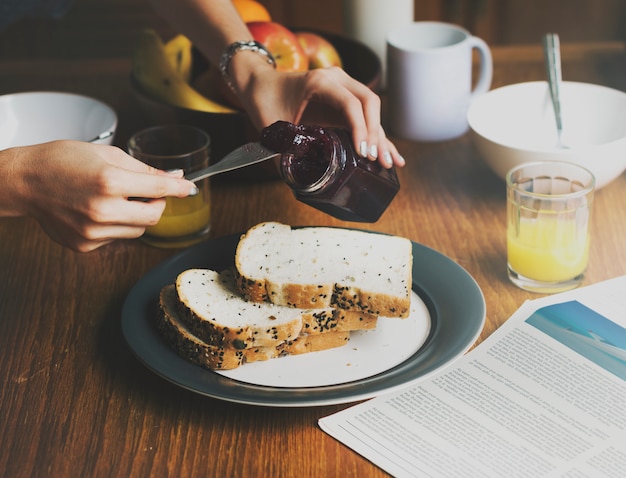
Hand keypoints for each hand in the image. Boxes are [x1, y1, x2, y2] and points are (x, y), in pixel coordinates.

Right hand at [2, 140, 197, 251]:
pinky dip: (116, 225)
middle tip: (148, 192)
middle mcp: (103, 210)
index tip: (190, 189)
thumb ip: (143, 168)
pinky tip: (96, 211)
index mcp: (109, 181)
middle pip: (154, 216)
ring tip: (115, 199)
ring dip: (137, 215)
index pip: (159, 188)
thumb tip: (173, 176)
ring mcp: (93, 232)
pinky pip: (116, 238)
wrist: (24, 181)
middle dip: (157, 203)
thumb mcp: (106, 154)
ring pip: (138, 230)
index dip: (179, 188)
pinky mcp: (85, 245)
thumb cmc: (62, 160)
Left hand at [236, 66, 404, 168]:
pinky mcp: (345, 102)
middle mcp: (337, 80)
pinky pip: (366, 117)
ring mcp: (344, 89)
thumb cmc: (266, 101)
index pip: (350, 104)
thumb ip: (284, 151)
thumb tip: (297, 181)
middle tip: (378, 160)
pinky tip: (391, 154)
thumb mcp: (273, 126)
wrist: (261, 85)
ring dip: (381, 138)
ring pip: (371, 112)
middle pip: (369, 103)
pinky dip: (377, 136)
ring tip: (390, 163)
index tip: (363, 153)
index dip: (360, 129)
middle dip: (376, 134)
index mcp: (320, 82)